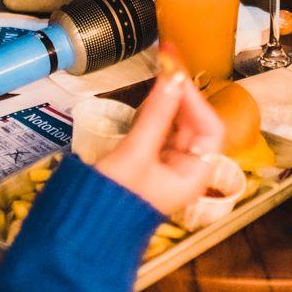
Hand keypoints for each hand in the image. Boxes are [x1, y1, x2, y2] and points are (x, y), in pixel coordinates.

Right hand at [93, 63, 225, 216]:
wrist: (81, 231)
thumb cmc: (111, 202)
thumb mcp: (136, 154)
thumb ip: (156, 114)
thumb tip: (173, 77)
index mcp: (194, 175)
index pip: (210, 128)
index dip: (196, 99)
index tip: (177, 74)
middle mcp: (185, 171)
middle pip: (194, 123)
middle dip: (182, 93)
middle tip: (169, 61)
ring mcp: (166, 167)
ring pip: (176, 124)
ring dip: (169, 99)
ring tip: (160, 71)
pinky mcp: (148, 163)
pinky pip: (160, 131)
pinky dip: (157, 112)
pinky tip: (150, 96)